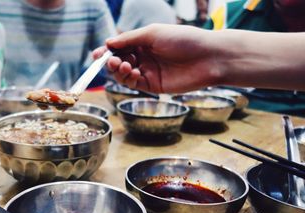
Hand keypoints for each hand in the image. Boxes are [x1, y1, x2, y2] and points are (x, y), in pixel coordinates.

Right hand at [93, 24, 221, 92]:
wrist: (208, 58)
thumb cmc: (184, 39)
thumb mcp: (153, 33)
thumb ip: (129, 39)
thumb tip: (108, 43)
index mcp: (144, 42)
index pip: (119, 47)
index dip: (107, 51)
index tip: (97, 54)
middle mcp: (144, 57)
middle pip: (119, 62)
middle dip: (111, 62)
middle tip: (111, 61)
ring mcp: (148, 72)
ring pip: (123, 75)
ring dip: (119, 71)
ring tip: (124, 66)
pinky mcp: (153, 86)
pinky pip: (133, 84)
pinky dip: (129, 79)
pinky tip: (133, 72)